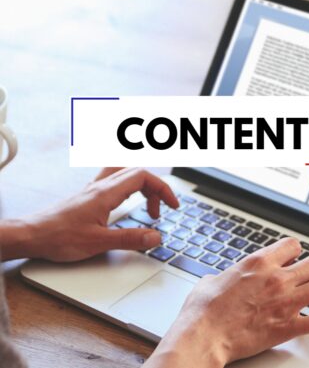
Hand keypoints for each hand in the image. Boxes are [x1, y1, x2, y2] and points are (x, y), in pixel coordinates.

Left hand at [0, 167, 177, 261]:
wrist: (30, 235)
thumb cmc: (57, 237)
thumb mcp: (98, 242)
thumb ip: (130, 239)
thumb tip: (155, 236)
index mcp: (106, 193)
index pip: (143, 177)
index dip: (163, 189)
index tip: (172, 206)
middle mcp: (99, 187)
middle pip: (137, 172)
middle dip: (156, 189)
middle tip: (162, 209)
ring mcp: (92, 191)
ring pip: (124, 174)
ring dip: (142, 186)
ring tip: (147, 206)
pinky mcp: (86, 198)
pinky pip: (112, 182)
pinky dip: (127, 189)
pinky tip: (125, 204)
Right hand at [146, 238, 308, 366]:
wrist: (202, 337)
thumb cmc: (202, 311)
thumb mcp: (210, 280)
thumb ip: (227, 274)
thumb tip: (226, 278)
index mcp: (259, 263)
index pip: (294, 245)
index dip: (294, 253)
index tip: (290, 262)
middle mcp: (277, 279)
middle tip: (306, 278)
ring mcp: (286, 302)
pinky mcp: (288, 327)